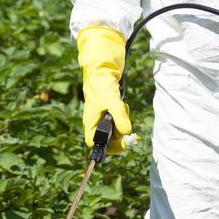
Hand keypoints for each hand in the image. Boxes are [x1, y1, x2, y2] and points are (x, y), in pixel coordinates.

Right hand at [77, 26, 131, 153]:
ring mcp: (102, 118)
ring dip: (123, 122)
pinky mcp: (109, 112)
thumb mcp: (113, 102)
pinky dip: (123, 115)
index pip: (96, 144)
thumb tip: (127, 133)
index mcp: (90, 123)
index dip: (110, 147)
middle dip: (120, 133)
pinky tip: (122, 105)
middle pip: (109, 139)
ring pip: (116, 129)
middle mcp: (95, 123)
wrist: (102, 70)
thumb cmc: (102, 85)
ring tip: (122, 108)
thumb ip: (120, 118)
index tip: (124, 143)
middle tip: (127, 124)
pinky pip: (119, 120)